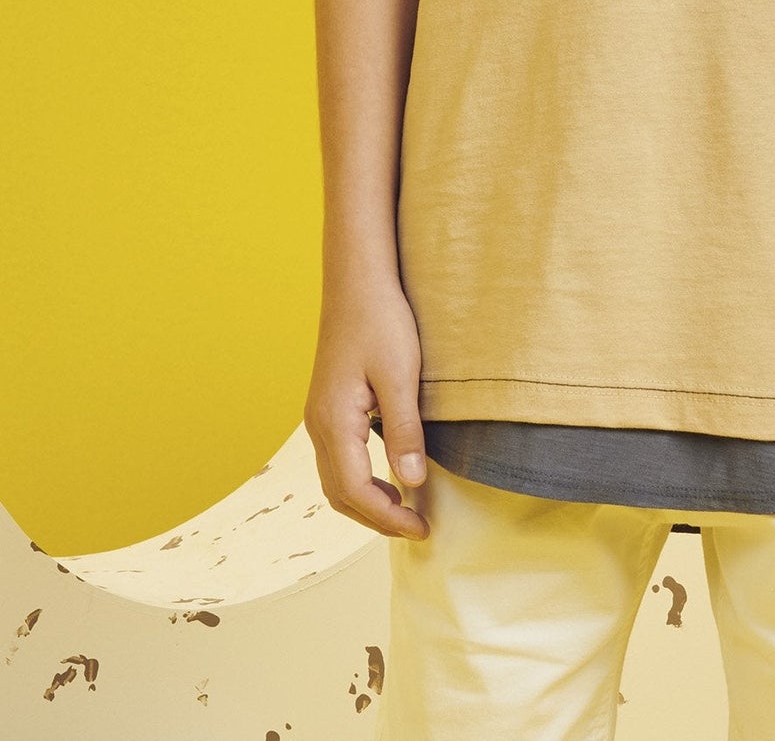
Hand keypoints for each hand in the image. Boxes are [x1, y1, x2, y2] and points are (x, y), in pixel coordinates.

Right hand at [303, 280, 431, 539]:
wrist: (357, 280)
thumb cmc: (380, 319)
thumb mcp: (401, 374)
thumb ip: (404, 430)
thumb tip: (412, 483)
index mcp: (333, 421)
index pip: (355, 491)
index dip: (388, 517)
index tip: (422, 528)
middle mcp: (318, 425)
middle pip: (340, 494)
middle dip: (376, 518)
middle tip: (417, 527)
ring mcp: (319, 416)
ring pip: (336, 479)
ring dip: (367, 502)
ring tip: (406, 509)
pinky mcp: (328, 407)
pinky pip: (339, 459)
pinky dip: (361, 480)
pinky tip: (388, 474)